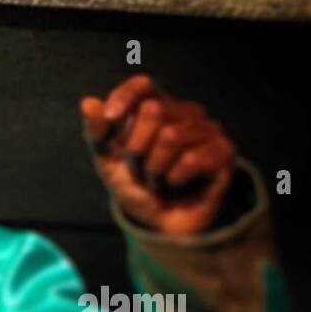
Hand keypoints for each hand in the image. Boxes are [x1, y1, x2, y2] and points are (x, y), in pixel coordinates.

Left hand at [80, 75, 237, 237]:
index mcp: (158, 109)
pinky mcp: (223, 152)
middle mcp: (185, 114)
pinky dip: (174, 179)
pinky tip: (177, 185)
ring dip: (154, 169)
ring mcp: (207, 131)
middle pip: (153, 110)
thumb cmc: (137, 189)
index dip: (125, 97)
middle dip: (136, 149)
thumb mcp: (109, 164)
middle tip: (141, 169)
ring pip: (171, 136)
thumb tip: (87, 102)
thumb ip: (98, 133)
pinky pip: (191, 158)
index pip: (144, 86)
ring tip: (159, 180)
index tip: (110, 117)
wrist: (160, 224)